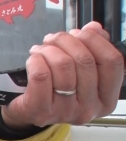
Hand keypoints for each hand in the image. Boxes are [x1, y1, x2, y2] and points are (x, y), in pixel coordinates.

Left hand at [1, 21, 123, 128]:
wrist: (28, 112)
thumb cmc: (55, 89)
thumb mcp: (79, 72)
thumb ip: (91, 48)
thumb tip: (93, 28)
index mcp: (106, 99)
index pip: (112, 62)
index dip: (95, 40)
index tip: (79, 33)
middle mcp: (89, 109)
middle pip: (85, 61)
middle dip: (66, 41)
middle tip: (53, 38)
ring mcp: (65, 112)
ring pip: (63, 66)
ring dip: (49, 49)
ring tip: (41, 49)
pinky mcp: (41, 111)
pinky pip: (41, 75)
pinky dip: (35, 60)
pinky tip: (33, 59)